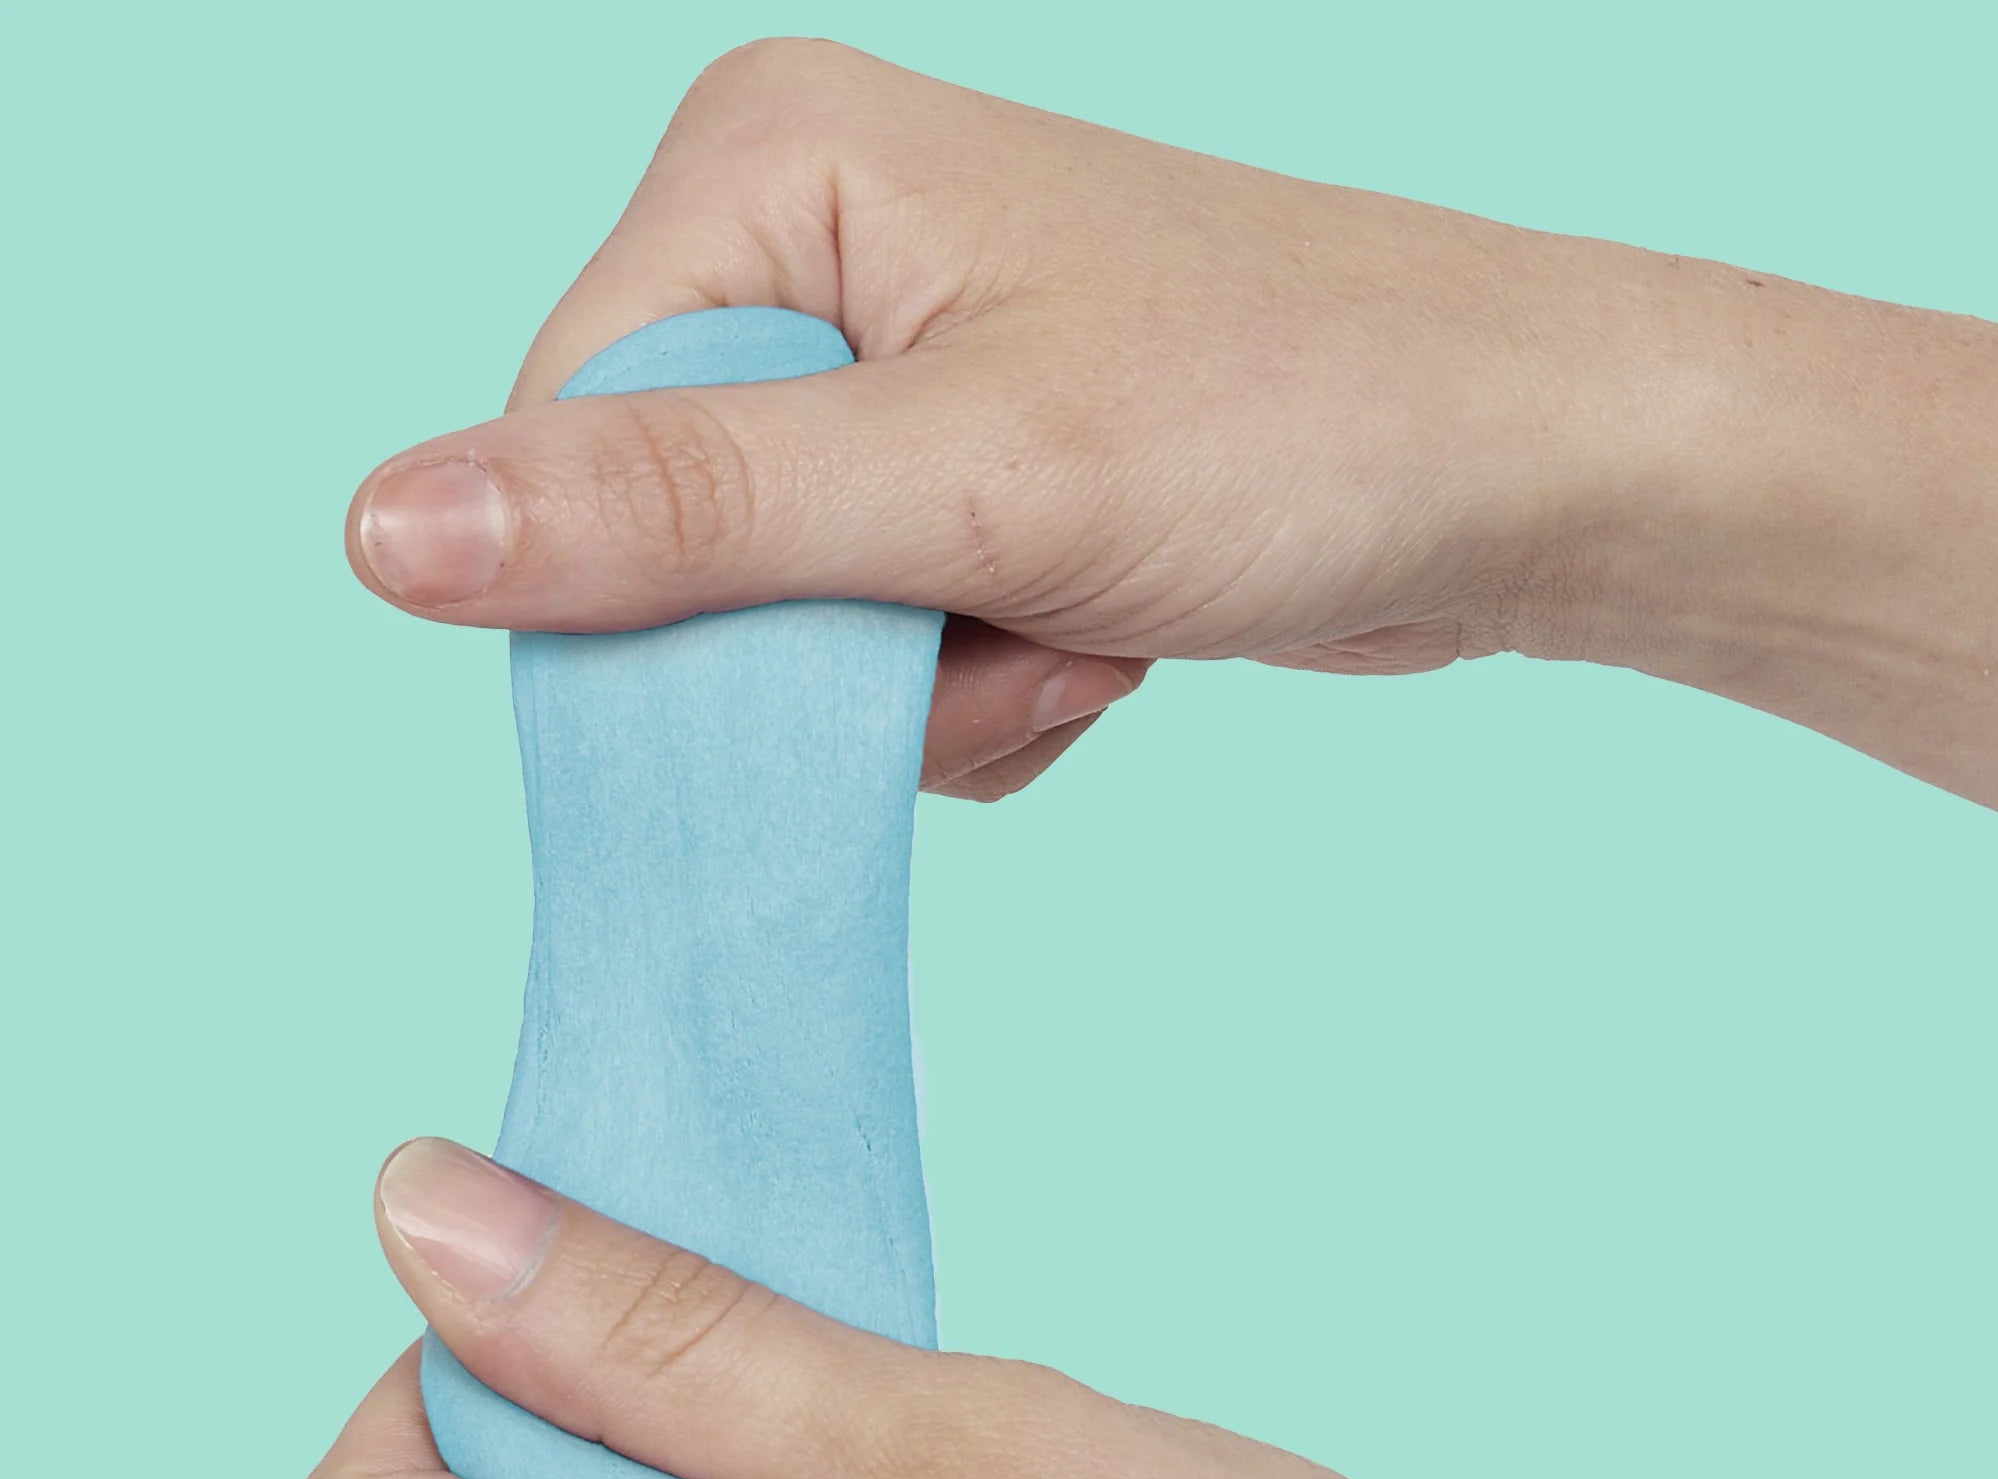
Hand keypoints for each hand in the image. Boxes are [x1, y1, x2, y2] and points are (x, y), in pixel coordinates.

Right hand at [346, 40, 1997, 837]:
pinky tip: (1102, 648)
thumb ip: (676, 513)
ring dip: (929, 694)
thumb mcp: (964, 477)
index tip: (850, 649)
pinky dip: (985, 693)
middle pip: (678, 544)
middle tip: (1005, 631)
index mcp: (764, 170)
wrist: (1519, 475)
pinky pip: (887, 651)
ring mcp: (896, 371)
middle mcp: (812, 249)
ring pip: (790, 630)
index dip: (668, 601)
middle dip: (840, 659)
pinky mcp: (968, 475)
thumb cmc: (1290, 418)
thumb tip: (384, 531)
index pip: (567, 436)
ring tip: (1078, 632)